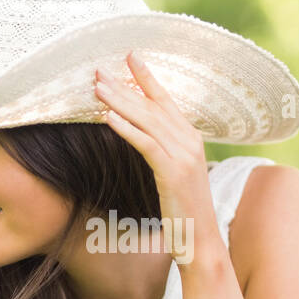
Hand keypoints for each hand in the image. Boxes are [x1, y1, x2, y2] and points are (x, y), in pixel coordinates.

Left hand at [94, 52, 217, 264]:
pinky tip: (108, 118)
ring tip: (97, 87)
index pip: (166, 101)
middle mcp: (190, 142)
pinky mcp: (174, 172)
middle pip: (153, 106)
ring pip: (147, 121)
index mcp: (191, 140)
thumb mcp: (175, 177)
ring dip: (120, 102)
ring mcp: (184, 156)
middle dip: (125, 86)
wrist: (201, 242)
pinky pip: (147, 144)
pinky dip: (127, 128)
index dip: (147, 78)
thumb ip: (164, 154)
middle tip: (99, 70)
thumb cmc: (184, 213)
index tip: (131, 56)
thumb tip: (145, 141)